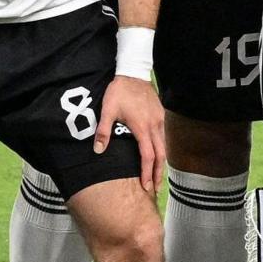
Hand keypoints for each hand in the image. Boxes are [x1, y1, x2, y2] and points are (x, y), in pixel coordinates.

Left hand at [100, 75, 163, 195]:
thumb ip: (104, 131)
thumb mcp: (108, 110)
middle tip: (156, 189)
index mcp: (142, 128)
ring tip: (157, 176)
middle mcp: (155, 126)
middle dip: (159, 173)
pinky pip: (163, 137)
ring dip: (161, 163)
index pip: (148, 156)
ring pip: (164, 146)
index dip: (147, 173)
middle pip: (161, 155)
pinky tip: (157, 155)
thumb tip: (98, 151)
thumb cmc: (120, 92)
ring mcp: (160, 120)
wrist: (133, 72)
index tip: (146, 186)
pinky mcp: (161, 115)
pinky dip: (161, 150)